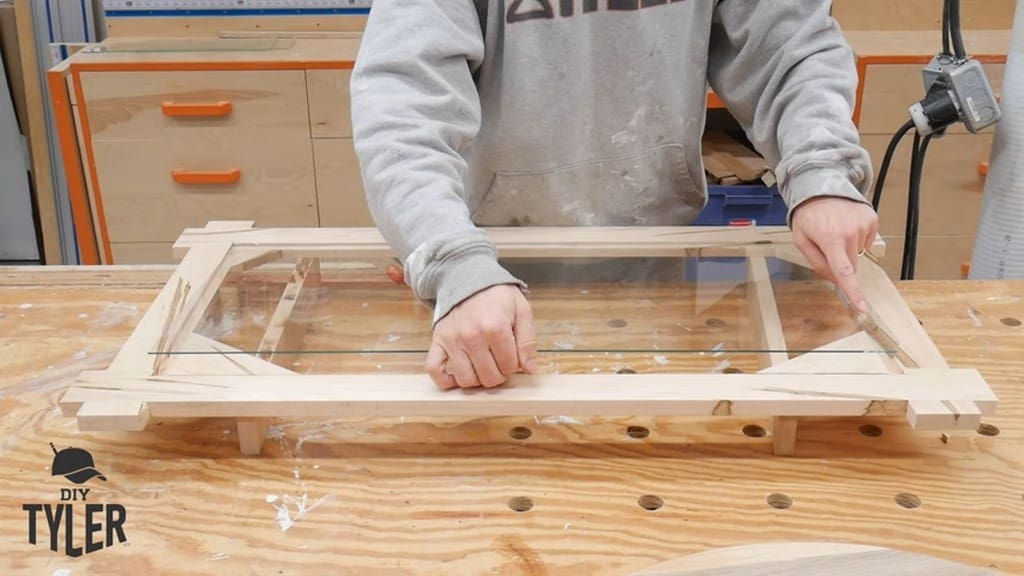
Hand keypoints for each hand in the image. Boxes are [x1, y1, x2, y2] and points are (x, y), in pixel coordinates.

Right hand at [425, 284, 536, 389]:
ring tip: (482, 368)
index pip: (509, 366)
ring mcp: (452, 340)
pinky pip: (434, 370)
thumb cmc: (496, 295)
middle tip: (499, 363)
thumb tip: (529, 369)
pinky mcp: (438, 341)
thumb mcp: (521, 310)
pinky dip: (445, 380)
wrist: (466, 277)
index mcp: (495, 327)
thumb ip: (528, 341)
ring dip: (476, 380)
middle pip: (488, 377)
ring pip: (465, 379)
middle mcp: (472, 336)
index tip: (512, 356)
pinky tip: (457, 377)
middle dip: (498, 375)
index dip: (515, 365)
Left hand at [791, 196, 878, 312]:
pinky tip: (846, 225)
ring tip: (836, 230)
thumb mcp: (801, 240)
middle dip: (841, 263)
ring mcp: (863, 225)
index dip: (854, 292)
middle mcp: (850, 233)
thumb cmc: (808, 215)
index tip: (864, 307)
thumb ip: (816, 262)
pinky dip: (857, 238)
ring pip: (859, 253)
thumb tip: (834, 279)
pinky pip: (867, 240)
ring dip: (848, 248)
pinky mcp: (872, 219)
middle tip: (828, 245)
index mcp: (830, 240)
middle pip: (852, 265)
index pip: (844, 272)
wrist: (821, 186)